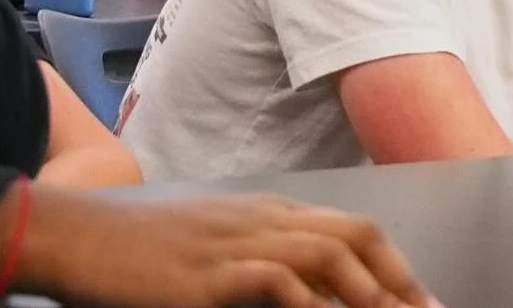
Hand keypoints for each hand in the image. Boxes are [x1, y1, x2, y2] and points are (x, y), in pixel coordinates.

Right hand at [12, 185, 439, 307]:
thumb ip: (275, 260)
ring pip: (325, 253)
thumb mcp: (226, 240)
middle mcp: (268, 221)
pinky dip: (305, 299)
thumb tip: (322, 291)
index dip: (398, 265)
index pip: (357, 230)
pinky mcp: (206, 275)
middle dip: (399, 277)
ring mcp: (239, 244)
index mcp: (276, 213)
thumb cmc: (153, 244)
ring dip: (367, 290)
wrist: (87, 236)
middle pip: (355, 236)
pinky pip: (270, 279)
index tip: (425, 299)